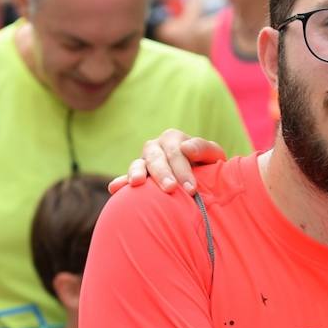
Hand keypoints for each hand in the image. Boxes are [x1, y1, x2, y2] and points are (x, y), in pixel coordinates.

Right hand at [112, 128, 228, 195]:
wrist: (200, 179)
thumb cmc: (208, 166)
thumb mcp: (212, 155)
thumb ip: (203, 148)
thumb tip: (186, 148)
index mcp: (173, 138)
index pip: (176, 152)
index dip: (183, 170)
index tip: (191, 189)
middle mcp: (155, 147)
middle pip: (156, 158)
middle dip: (163, 173)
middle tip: (171, 189)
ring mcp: (143, 161)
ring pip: (138, 164)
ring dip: (137, 173)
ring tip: (138, 183)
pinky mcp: (136, 176)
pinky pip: (126, 178)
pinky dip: (121, 183)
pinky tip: (114, 188)